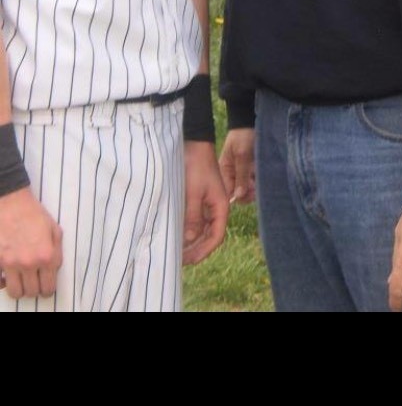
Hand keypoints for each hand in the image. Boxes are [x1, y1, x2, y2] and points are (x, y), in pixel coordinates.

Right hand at [0, 187, 62, 299]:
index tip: (45, 285)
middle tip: (33, 280)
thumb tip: (53, 270)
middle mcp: (29, 263)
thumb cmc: (34, 213)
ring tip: (20, 279)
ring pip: (15, 293)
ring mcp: (10, 263)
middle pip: (31, 293)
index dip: (48, 289)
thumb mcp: (54, 229)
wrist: (11, 201)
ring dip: (19, 288)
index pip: (48, 288)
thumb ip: (57, 252)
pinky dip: (2, 282)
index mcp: (47, 256)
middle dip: (34, 289)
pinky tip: (6, 274)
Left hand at [182, 141, 229, 265]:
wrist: (194, 144)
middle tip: (180, 260)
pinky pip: (196, 219)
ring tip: (177, 251)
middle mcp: (217, 207)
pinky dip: (188, 229)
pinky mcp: (199, 198)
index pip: (216, 236)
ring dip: (192, 241)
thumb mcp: (192, 192)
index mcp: (221, 206)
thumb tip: (190, 240)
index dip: (204, 251)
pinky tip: (177, 234)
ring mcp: (208, 203)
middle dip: (197, 249)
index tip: (189, 260)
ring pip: (202, 229)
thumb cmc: (196, 166)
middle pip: (210, 235)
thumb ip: (193, 216)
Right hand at [218, 127, 255, 204]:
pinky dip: (261, 180)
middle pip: (241, 193)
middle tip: (257, 184)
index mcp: (225, 172)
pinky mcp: (253, 170)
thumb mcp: (242, 154)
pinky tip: (264, 174)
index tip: (251, 192)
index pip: (229, 192)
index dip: (239, 196)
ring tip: (260, 176)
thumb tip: (238, 196)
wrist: (252, 122)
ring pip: (250, 188)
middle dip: (250, 191)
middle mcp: (234, 175)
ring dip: (257, 186)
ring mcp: (244, 173)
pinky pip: (257, 181)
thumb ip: (241, 175)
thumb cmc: (243, 136)